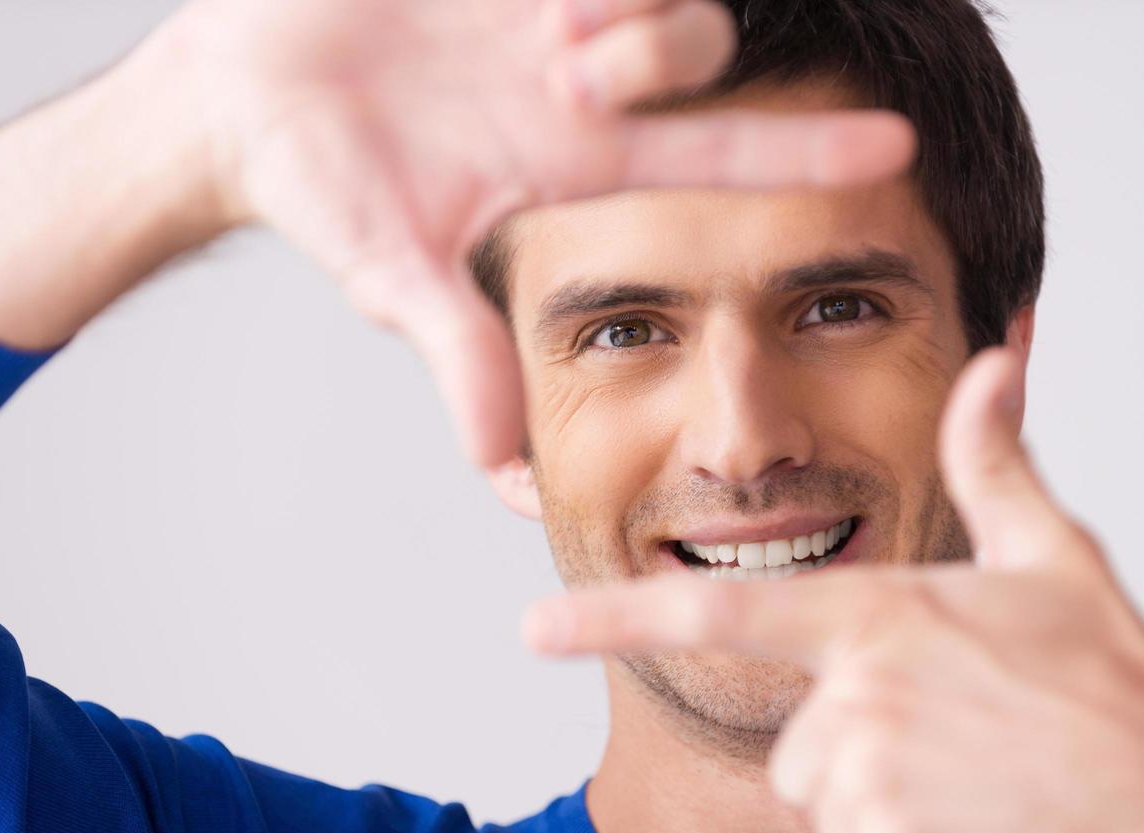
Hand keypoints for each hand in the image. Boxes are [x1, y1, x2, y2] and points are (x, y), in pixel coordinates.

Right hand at [160, 0, 916, 464]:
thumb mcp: (400, 279)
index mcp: (582, 158)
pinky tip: (520, 0)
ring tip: (530, 26)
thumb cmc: (323, 189)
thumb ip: (466, 360)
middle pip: (700, 48)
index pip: (721, 155)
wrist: (243, 96)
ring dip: (615, 8)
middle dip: (655, 53)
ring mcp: (555, 11)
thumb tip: (508, 474)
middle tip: (565, 71)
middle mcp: (587, 81)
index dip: (808, 153)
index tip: (900, 149)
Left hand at [523, 347, 1143, 832]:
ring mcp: (869, 777)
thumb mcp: (1051, 556)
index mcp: (873, 611)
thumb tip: (993, 363)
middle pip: (792, 744)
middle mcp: (855, 689)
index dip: (614, 620)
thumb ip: (996, 460)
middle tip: (947, 746)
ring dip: (880, 814)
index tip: (529, 631)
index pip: (716, 606)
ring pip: (821, 810)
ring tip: (967, 788)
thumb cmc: (1111, 678)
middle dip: (854, 755)